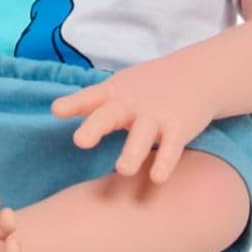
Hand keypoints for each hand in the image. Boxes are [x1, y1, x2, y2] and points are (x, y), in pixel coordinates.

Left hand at [51, 57, 215, 182]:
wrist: (196, 74)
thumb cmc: (147, 86)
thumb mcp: (116, 87)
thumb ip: (88, 101)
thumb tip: (55, 109)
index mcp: (113, 92)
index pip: (90, 97)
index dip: (72, 103)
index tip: (56, 110)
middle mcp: (131, 103)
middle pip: (111, 114)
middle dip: (95, 127)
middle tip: (80, 142)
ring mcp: (156, 115)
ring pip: (142, 134)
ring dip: (132, 151)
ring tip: (123, 170)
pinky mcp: (179, 127)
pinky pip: (172, 147)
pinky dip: (165, 162)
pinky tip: (157, 178)